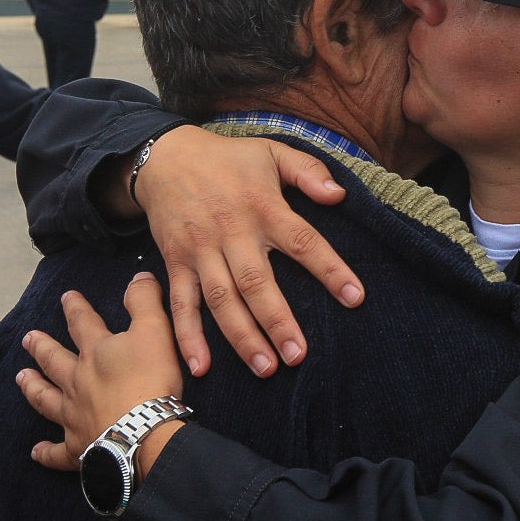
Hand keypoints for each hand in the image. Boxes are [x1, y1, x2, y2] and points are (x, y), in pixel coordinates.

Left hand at [18, 272, 184, 471]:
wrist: (144, 433)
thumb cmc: (151, 380)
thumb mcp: (155, 330)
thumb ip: (145, 302)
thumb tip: (138, 276)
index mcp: (96, 352)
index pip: (83, 323)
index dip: (75, 308)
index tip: (66, 297)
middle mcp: (78, 381)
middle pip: (54, 361)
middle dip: (42, 347)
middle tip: (28, 338)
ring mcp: (74, 415)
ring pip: (46, 399)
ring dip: (33, 387)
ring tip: (20, 378)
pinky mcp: (79, 447)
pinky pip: (56, 452)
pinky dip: (45, 452)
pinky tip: (35, 451)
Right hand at [132, 125, 359, 377]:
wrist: (164, 157)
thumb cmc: (228, 159)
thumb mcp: (272, 152)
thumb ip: (308, 171)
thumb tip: (339, 195)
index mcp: (263, 207)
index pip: (302, 241)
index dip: (329, 269)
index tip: (355, 298)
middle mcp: (231, 232)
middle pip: (256, 282)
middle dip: (277, 321)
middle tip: (298, 356)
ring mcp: (200, 250)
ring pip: (221, 300)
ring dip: (241, 336)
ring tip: (266, 368)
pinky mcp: (175, 263)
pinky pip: (181, 304)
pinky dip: (187, 336)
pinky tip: (200, 367)